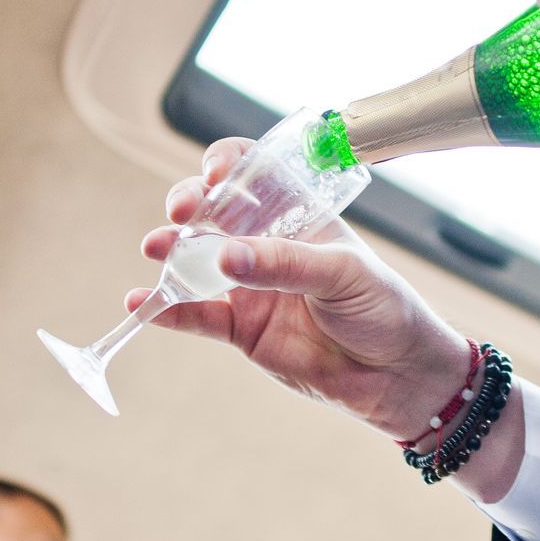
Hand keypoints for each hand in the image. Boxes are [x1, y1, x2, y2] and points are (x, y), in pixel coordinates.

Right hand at [137, 138, 475, 439]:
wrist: (396, 375)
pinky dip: (167, 309)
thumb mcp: (342, 273)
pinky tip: (143, 303)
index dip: (226, 165)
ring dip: (170, 251)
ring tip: (156, 249)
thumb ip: (284, 263)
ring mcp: (249, 285)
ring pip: (195, 260)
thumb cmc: (384, 308)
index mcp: (297, 214)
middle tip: (180, 215)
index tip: (214, 176)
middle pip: (212, 211)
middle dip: (189, 204)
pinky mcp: (241, 328)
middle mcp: (266, 243)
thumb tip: (225, 255)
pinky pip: (196, 315)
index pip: (253, 172)